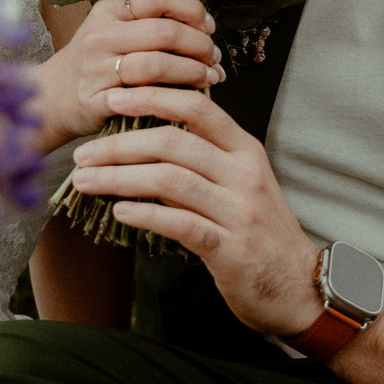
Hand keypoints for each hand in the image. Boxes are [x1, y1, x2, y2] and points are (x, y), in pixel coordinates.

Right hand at [34, 0, 221, 147]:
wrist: (52, 97)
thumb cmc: (95, 62)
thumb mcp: (114, 30)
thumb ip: (151, 23)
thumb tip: (206, 28)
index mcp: (108, 11)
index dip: (191, 9)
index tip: (208, 26)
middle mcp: (101, 35)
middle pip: (164, 32)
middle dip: (200, 45)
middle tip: (213, 57)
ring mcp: (97, 68)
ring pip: (157, 65)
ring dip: (192, 72)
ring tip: (208, 77)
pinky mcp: (97, 100)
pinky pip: (143, 98)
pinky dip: (172, 98)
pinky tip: (187, 100)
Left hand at [69, 85, 321, 339]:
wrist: (300, 286)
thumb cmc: (260, 232)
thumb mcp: (240, 183)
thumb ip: (203, 159)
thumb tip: (144, 140)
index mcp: (245, 150)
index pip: (198, 106)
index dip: (152, 96)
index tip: (114, 97)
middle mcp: (244, 174)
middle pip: (173, 142)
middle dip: (119, 144)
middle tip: (83, 153)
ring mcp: (238, 211)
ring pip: (169, 180)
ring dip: (119, 178)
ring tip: (86, 182)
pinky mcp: (230, 249)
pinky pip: (179, 224)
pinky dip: (144, 216)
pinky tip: (118, 212)